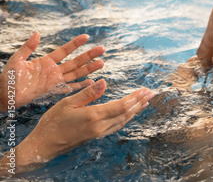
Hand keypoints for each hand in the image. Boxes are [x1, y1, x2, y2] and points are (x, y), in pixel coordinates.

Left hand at [0, 32, 104, 110]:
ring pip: (76, 73)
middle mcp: (53, 70)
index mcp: (46, 61)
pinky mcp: (53, 91)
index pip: (64, 51)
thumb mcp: (17, 60)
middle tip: (102, 49)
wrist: (3, 95)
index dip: (75, 44)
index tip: (86, 37)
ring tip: (102, 63)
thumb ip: (28, 47)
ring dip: (89, 69)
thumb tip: (37, 33)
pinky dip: (81, 86)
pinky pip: (70, 88)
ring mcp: (55, 81)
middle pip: (75, 62)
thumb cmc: (7, 77)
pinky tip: (91, 82)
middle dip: (88, 56)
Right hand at [10, 79, 154, 173]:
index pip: (122, 106)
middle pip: (126, 113)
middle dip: (140, 102)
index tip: (145, 90)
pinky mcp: (96, 136)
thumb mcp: (67, 103)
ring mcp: (99, 133)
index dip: (135, 97)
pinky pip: (116, 126)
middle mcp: (100, 126)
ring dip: (135, 111)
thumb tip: (104, 82)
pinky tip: (129, 114)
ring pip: (123, 121)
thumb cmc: (52, 123)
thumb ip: (88, 93)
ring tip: (145, 102)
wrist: (43, 146)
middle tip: (151, 94)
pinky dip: (126, 118)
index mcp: (94, 116)